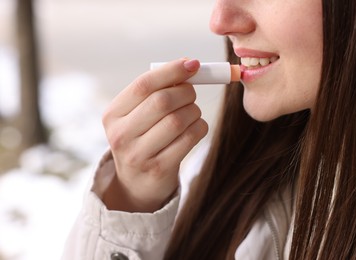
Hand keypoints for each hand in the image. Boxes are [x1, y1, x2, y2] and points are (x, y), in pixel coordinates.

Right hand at [102, 59, 208, 211]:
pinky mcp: (159, 169)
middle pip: (162, 101)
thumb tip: (188, 65)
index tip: (192, 63)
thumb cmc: (142, 139)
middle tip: (191, 93)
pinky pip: (189, 138)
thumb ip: (156, 91)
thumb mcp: (137, 115)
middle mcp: (120, 135)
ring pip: (178, 120)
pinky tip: (196, 127)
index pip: (143, 85)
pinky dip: (199, 127)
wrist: (136, 184)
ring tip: (192, 113)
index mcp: (112, 114)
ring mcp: (138, 155)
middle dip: (185, 92)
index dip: (171, 71)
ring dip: (194, 111)